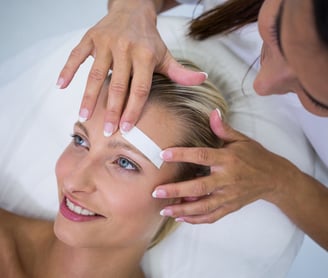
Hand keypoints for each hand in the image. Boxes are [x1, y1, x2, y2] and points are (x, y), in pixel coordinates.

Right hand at [57, 0, 206, 134]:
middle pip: (117, 85)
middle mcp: (125, 49)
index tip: (126, 128)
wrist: (132, 10)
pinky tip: (61, 85)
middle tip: (107, 132)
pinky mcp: (90, 38)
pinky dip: (68, 70)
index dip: (133, 110)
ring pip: (95, 73)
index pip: (139, 89)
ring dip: (88, 96)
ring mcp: (106, 43)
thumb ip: (180, 72)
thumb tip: (202, 80)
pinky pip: (77, 55)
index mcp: (145, 55)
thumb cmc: (149, 39)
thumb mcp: (166, 55)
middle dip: (112, 110)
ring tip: (83, 116)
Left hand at [153, 109, 291, 223]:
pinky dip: (196, 220)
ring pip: (203, 206)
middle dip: (176, 191)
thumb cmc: (256, 156)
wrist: (275, 178)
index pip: (201, 156)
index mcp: (228, 159)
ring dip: (182, 210)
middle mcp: (227, 179)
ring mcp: (229, 196)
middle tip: (156, 191)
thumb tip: (212, 111)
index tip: (163, 154)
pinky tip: (181, 219)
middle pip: (199, 187)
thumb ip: (224, 128)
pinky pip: (212, 216)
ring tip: (164, 211)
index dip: (182, 155)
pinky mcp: (231, 207)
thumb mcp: (242, 139)